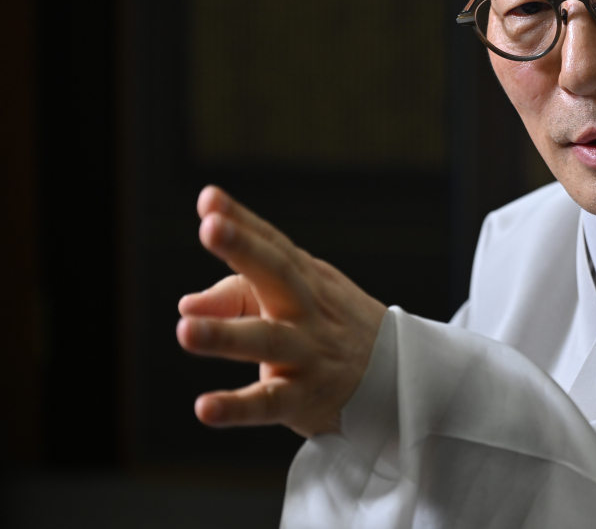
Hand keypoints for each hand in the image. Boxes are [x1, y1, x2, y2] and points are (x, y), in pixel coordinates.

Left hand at [176, 185, 387, 437]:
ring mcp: (307, 353)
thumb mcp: (298, 301)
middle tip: (211, 228)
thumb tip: (185, 304)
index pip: (273, 245)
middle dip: (245, 249)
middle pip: (279, 274)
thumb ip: (237, 295)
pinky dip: (237, 406)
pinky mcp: (303, 397)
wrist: (400, 379)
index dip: (243, 220)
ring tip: (185, 330)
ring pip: (268, 340)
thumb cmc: (333, 331)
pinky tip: (205, 408)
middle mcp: (307, 309)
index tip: (209, 197)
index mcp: (306, 281)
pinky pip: (269, 402)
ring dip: (226, 335)